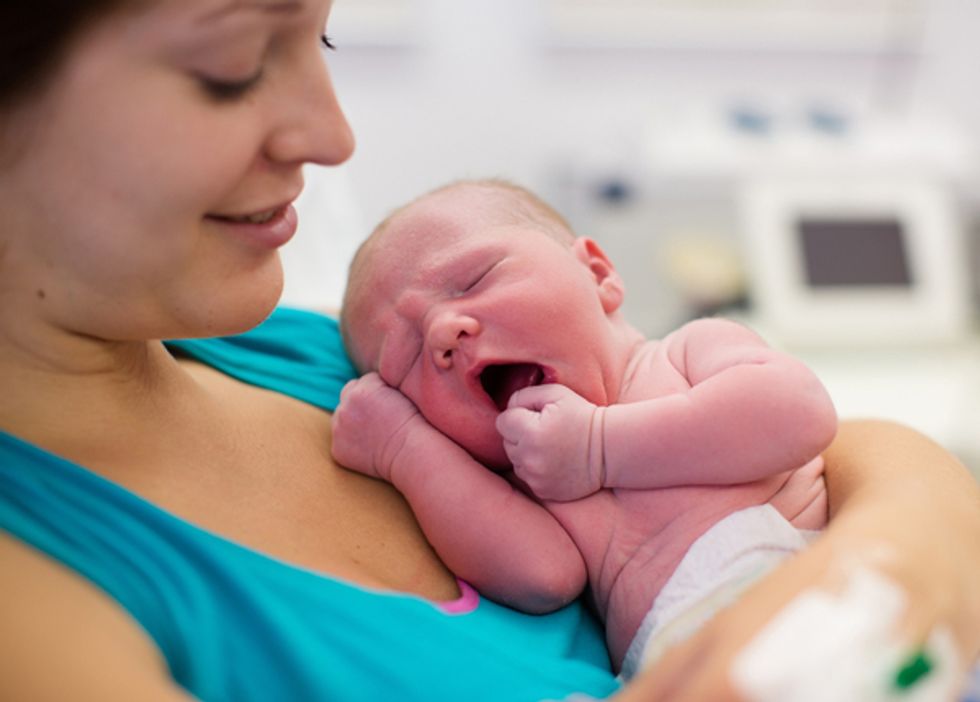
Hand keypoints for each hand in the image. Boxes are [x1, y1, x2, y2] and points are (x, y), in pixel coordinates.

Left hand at [330, 372, 423, 482]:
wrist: (410, 452)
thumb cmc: (413, 422)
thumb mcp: (399, 391)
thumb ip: (380, 385)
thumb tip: (371, 386)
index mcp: (360, 390)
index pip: (366, 381)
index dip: (379, 390)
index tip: (390, 402)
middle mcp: (345, 408)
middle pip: (349, 394)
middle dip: (361, 401)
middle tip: (379, 415)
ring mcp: (339, 429)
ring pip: (342, 415)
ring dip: (353, 419)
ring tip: (375, 430)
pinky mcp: (338, 449)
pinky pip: (341, 438)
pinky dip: (351, 441)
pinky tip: (370, 445)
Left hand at [495, 384, 604, 501]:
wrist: (608, 450)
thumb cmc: (581, 416)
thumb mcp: (556, 394)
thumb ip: (524, 395)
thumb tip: (508, 407)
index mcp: (531, 432)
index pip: (503, 422)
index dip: (518, 416)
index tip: (536, 417)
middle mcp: (530, 458)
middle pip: (507, 442)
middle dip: (521, 435)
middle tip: (546, 432)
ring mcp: (536, 478)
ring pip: (515, 461)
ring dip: (527, 453)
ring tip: (551, 447)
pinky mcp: (543, 491)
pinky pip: (527, 477)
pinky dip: (536, 470)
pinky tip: (554, 462)